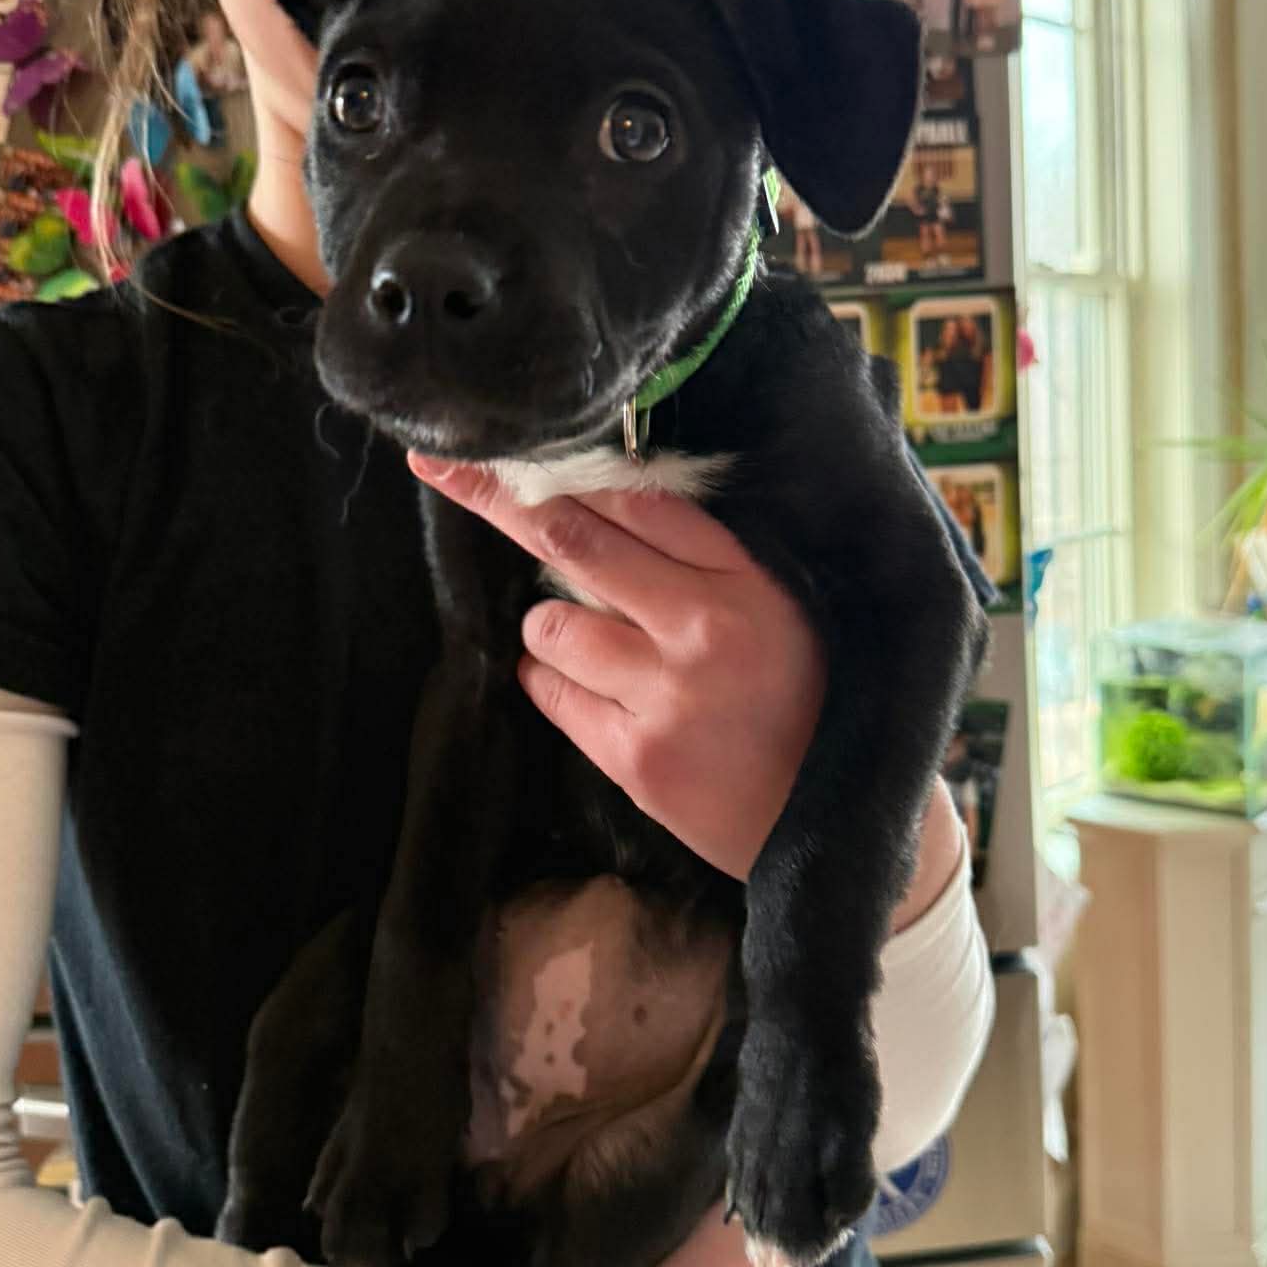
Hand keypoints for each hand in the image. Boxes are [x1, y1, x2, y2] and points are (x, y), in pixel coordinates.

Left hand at [407, 457, 825, 880]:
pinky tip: (597, 694)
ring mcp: (664, 695)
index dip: (559, 467)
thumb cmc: (799, 700)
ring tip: (600, 650)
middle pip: (571, 539)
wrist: (821, 819)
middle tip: (445, 471)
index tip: (498, 446)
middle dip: (497, 501)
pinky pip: (549, 691)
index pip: (635, 499)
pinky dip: (553, 682)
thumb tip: (601, 498)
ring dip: (551, 626)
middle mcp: (703, 627)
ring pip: (546, 622)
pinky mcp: (633, 756)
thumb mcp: (777, 608)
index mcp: (747, 580)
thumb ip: (703, 556)